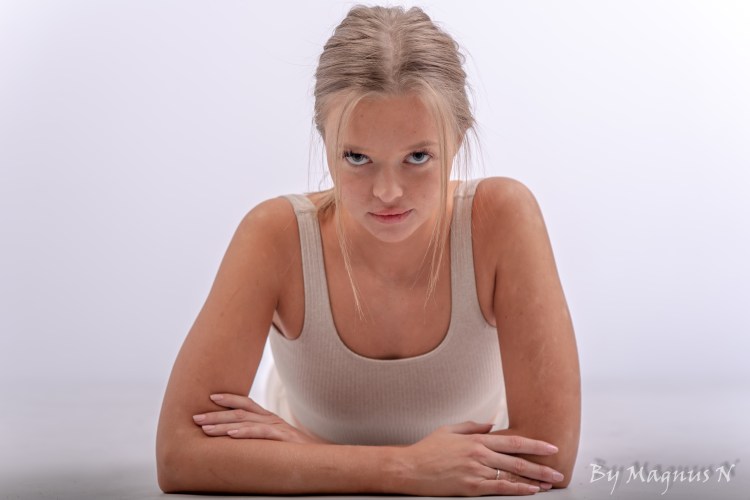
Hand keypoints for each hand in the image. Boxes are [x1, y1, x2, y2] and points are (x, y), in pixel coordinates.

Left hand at [192, 393, 326, 443]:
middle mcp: (272, 419)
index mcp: (269, 419)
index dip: (228, 399)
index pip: (246, 404)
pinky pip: (261, 433)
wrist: (324, 458)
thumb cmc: (298, 453)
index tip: (209, 398)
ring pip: (245, 422)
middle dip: (215, 414)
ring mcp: (278, 427)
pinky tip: (230, 435)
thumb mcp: (276, 444)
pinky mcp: (284, 438)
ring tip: (204, 429)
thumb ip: (260, 440)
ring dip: (222, 425)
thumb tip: (238, 442)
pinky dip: (244, 433)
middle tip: (195, 417)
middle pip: (239, 412)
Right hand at [394, 421, 562, 495]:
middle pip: (518, 460)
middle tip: (558, 471)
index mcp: (476, 440)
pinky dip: (518, 490)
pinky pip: (500, 489)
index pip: (513, 441)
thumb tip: (491, 425)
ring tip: (550, 483)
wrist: (410, 467)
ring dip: (534, 480)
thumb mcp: (449, 430)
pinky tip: (530, 491)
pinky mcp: (471, 486)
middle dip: (541, 466)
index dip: (534, 444)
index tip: (550, 447)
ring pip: (512, 475)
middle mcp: (480, 454)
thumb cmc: (427, 450)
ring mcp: (476, 471)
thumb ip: (472, 426)